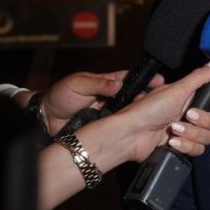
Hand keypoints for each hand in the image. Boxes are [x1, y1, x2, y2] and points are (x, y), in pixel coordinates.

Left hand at [37, 70, 163, 134]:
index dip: (146, 79)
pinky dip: (129, 128)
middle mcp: (112, 98)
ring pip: (130, 113)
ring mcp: (110, 114)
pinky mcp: (106, 128)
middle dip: (149, 98)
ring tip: (156, 117)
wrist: (45, 119)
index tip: (160, 81)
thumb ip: (98, 84)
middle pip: (135, 97)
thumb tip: (118, 83)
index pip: (131, 79)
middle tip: (163, 101)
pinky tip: (140, 130)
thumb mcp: (78, 84)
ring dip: (141, 115)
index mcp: (108, 83)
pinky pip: (121, 127)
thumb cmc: (60, 95)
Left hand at [116, 58, 209, 163]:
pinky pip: (196, 150)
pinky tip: (172, 141)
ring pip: (207, 137)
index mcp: (189, 98)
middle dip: (201, 121)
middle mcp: (189, 114)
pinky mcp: (180, 146)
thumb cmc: (147, 109)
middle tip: (186, 115)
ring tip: (174, 130)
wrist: (130, 134)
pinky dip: (185, 146)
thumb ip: (200, 77)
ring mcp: (185, 131)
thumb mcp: (176, 89)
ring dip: (191, 134)